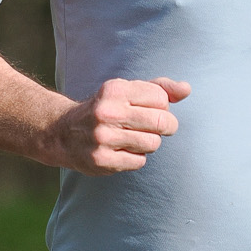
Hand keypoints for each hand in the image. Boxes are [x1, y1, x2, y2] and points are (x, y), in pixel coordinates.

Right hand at [46, 76, 189, 175]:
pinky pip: (140, 162)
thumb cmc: (106, 109)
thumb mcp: (127, 91)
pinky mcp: (102, 160)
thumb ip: (160, 88)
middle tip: (157, 127)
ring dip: (150, 143)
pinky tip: (123, 151)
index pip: (161, 98)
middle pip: (161, 121)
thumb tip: (187, 89)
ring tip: (135, 139)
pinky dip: (136, 158)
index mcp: (114, 90)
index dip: (162, 106)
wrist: (63, 133)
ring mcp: (103, 137)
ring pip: (153, 144)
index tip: (152, 109)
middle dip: (166, 126)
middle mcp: (107, 112)